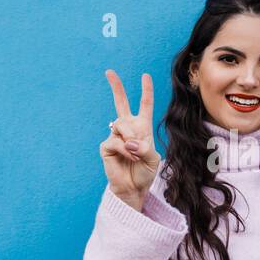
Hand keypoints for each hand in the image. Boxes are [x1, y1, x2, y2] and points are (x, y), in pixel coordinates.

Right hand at [100, 69, 160, 207]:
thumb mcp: (152, 158)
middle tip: (109, 72)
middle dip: (116, 87)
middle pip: (120, 103)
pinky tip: (128, 156)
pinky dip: (125, 149)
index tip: (145, 76)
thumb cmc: (144, 172)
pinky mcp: (107, 146)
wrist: (133, 188)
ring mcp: (115, 136)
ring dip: (131, 138)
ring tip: (135, 153)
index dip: (146, 91)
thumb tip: (129, 141)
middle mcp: (128, 128)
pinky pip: (116, 141)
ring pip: (121, 124)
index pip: (144, 106)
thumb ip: (145, 147)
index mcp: (142, 128)